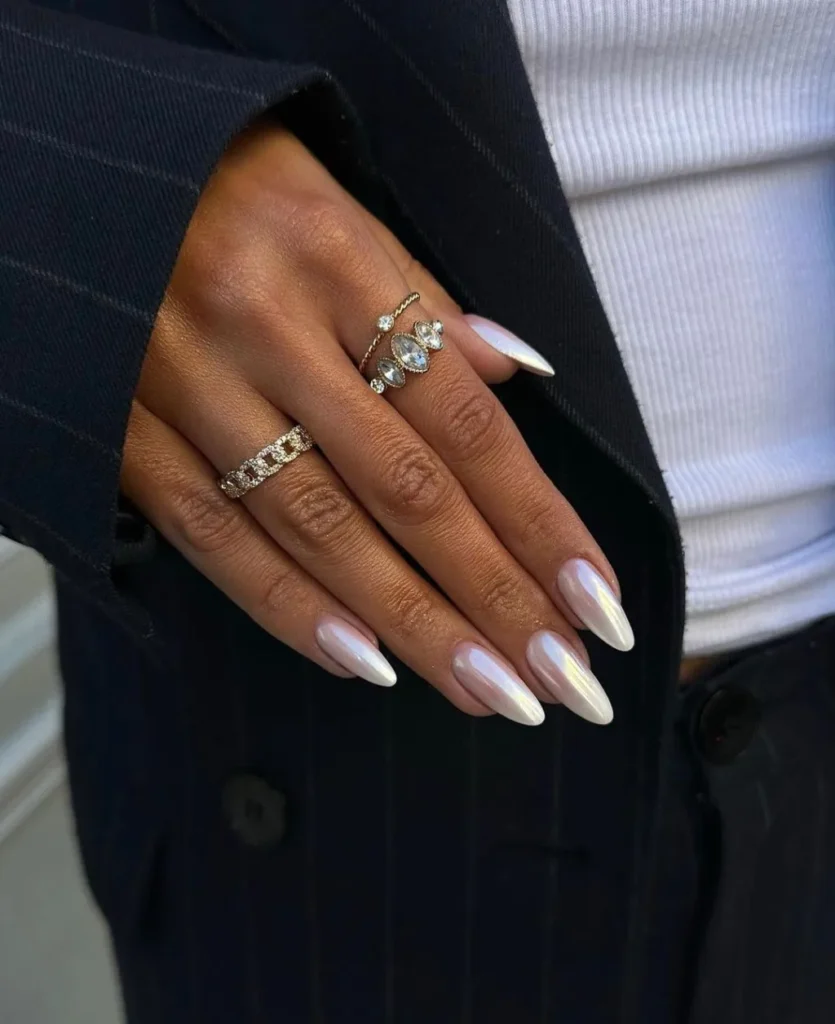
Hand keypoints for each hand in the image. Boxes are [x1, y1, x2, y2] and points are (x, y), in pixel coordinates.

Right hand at [122, 123, 632, 726]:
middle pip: (406, 490)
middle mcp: (266, 328)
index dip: (538, 520)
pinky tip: (362, 662)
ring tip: (488, 692)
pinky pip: (211, 535)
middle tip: (564, 682)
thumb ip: (428, 302)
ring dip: (412, 624)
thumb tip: (520, 377)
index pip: (466, 420)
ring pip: (318, 529)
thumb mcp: (343, 213)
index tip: (596, 603)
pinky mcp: (125, 432)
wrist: (85, 175)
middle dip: (494, 597)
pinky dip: (289, 606)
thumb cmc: (238, 191)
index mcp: (338, 262)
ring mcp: (187, 385)